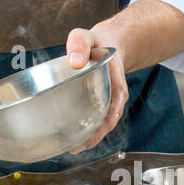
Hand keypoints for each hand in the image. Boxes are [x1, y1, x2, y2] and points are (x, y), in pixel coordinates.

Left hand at [64, 27, 127, 153]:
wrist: (107, 43)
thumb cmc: (97, 41)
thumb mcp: (86, 36)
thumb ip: (79, 43)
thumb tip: (74, 62)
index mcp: (115, 85)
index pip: (112, 111)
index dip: (102, 127)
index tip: (89, 137)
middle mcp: (113, 97)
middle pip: (105, 124)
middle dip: (91, 138)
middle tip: (73, 148)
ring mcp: (106, 101)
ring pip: (99, 124)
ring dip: (86, 136)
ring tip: (68, 147)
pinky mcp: (97, 102)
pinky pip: (92, 117)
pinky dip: (83, 127)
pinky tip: (68, 134)